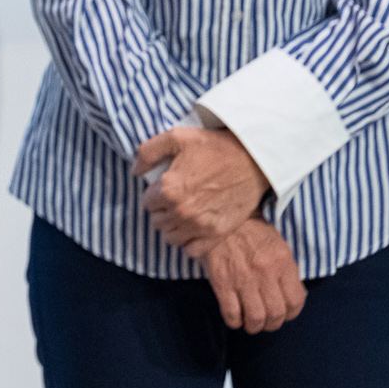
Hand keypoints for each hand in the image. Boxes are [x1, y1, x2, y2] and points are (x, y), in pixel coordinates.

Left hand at [133, 125, 270, 254]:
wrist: (253, 160)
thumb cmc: (214, 147)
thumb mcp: (176, 137)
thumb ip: (148, 152)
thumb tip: (135, 170)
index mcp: (169, 189)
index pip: (147, 203)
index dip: (154, 194)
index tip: (165, 188)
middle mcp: (182, 211)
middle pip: (157, 222)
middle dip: (162, 211)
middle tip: (175, 199)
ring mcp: (201, 226)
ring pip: (171, 238)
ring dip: (173, 227)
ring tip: (183, 213)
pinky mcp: (218, 234)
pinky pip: (192, 251)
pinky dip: (189, 242)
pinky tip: (194, 228)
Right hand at [202, 218, 305, 332]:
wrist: (217, 214)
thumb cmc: (249, 228)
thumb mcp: (277, 244)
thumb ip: (286, 269)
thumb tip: (293, 293)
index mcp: (283, 262)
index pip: (295, 302)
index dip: (292, 314)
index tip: (284, 314)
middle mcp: (265, 273)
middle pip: (276, 314)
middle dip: (272, 324)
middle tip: (267, 322)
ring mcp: (243, 278)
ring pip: (256, 318)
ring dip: (254, 326)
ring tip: (251, 323)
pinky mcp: (221, 281)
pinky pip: (231, 313)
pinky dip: (234, 321)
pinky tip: (235, 318)